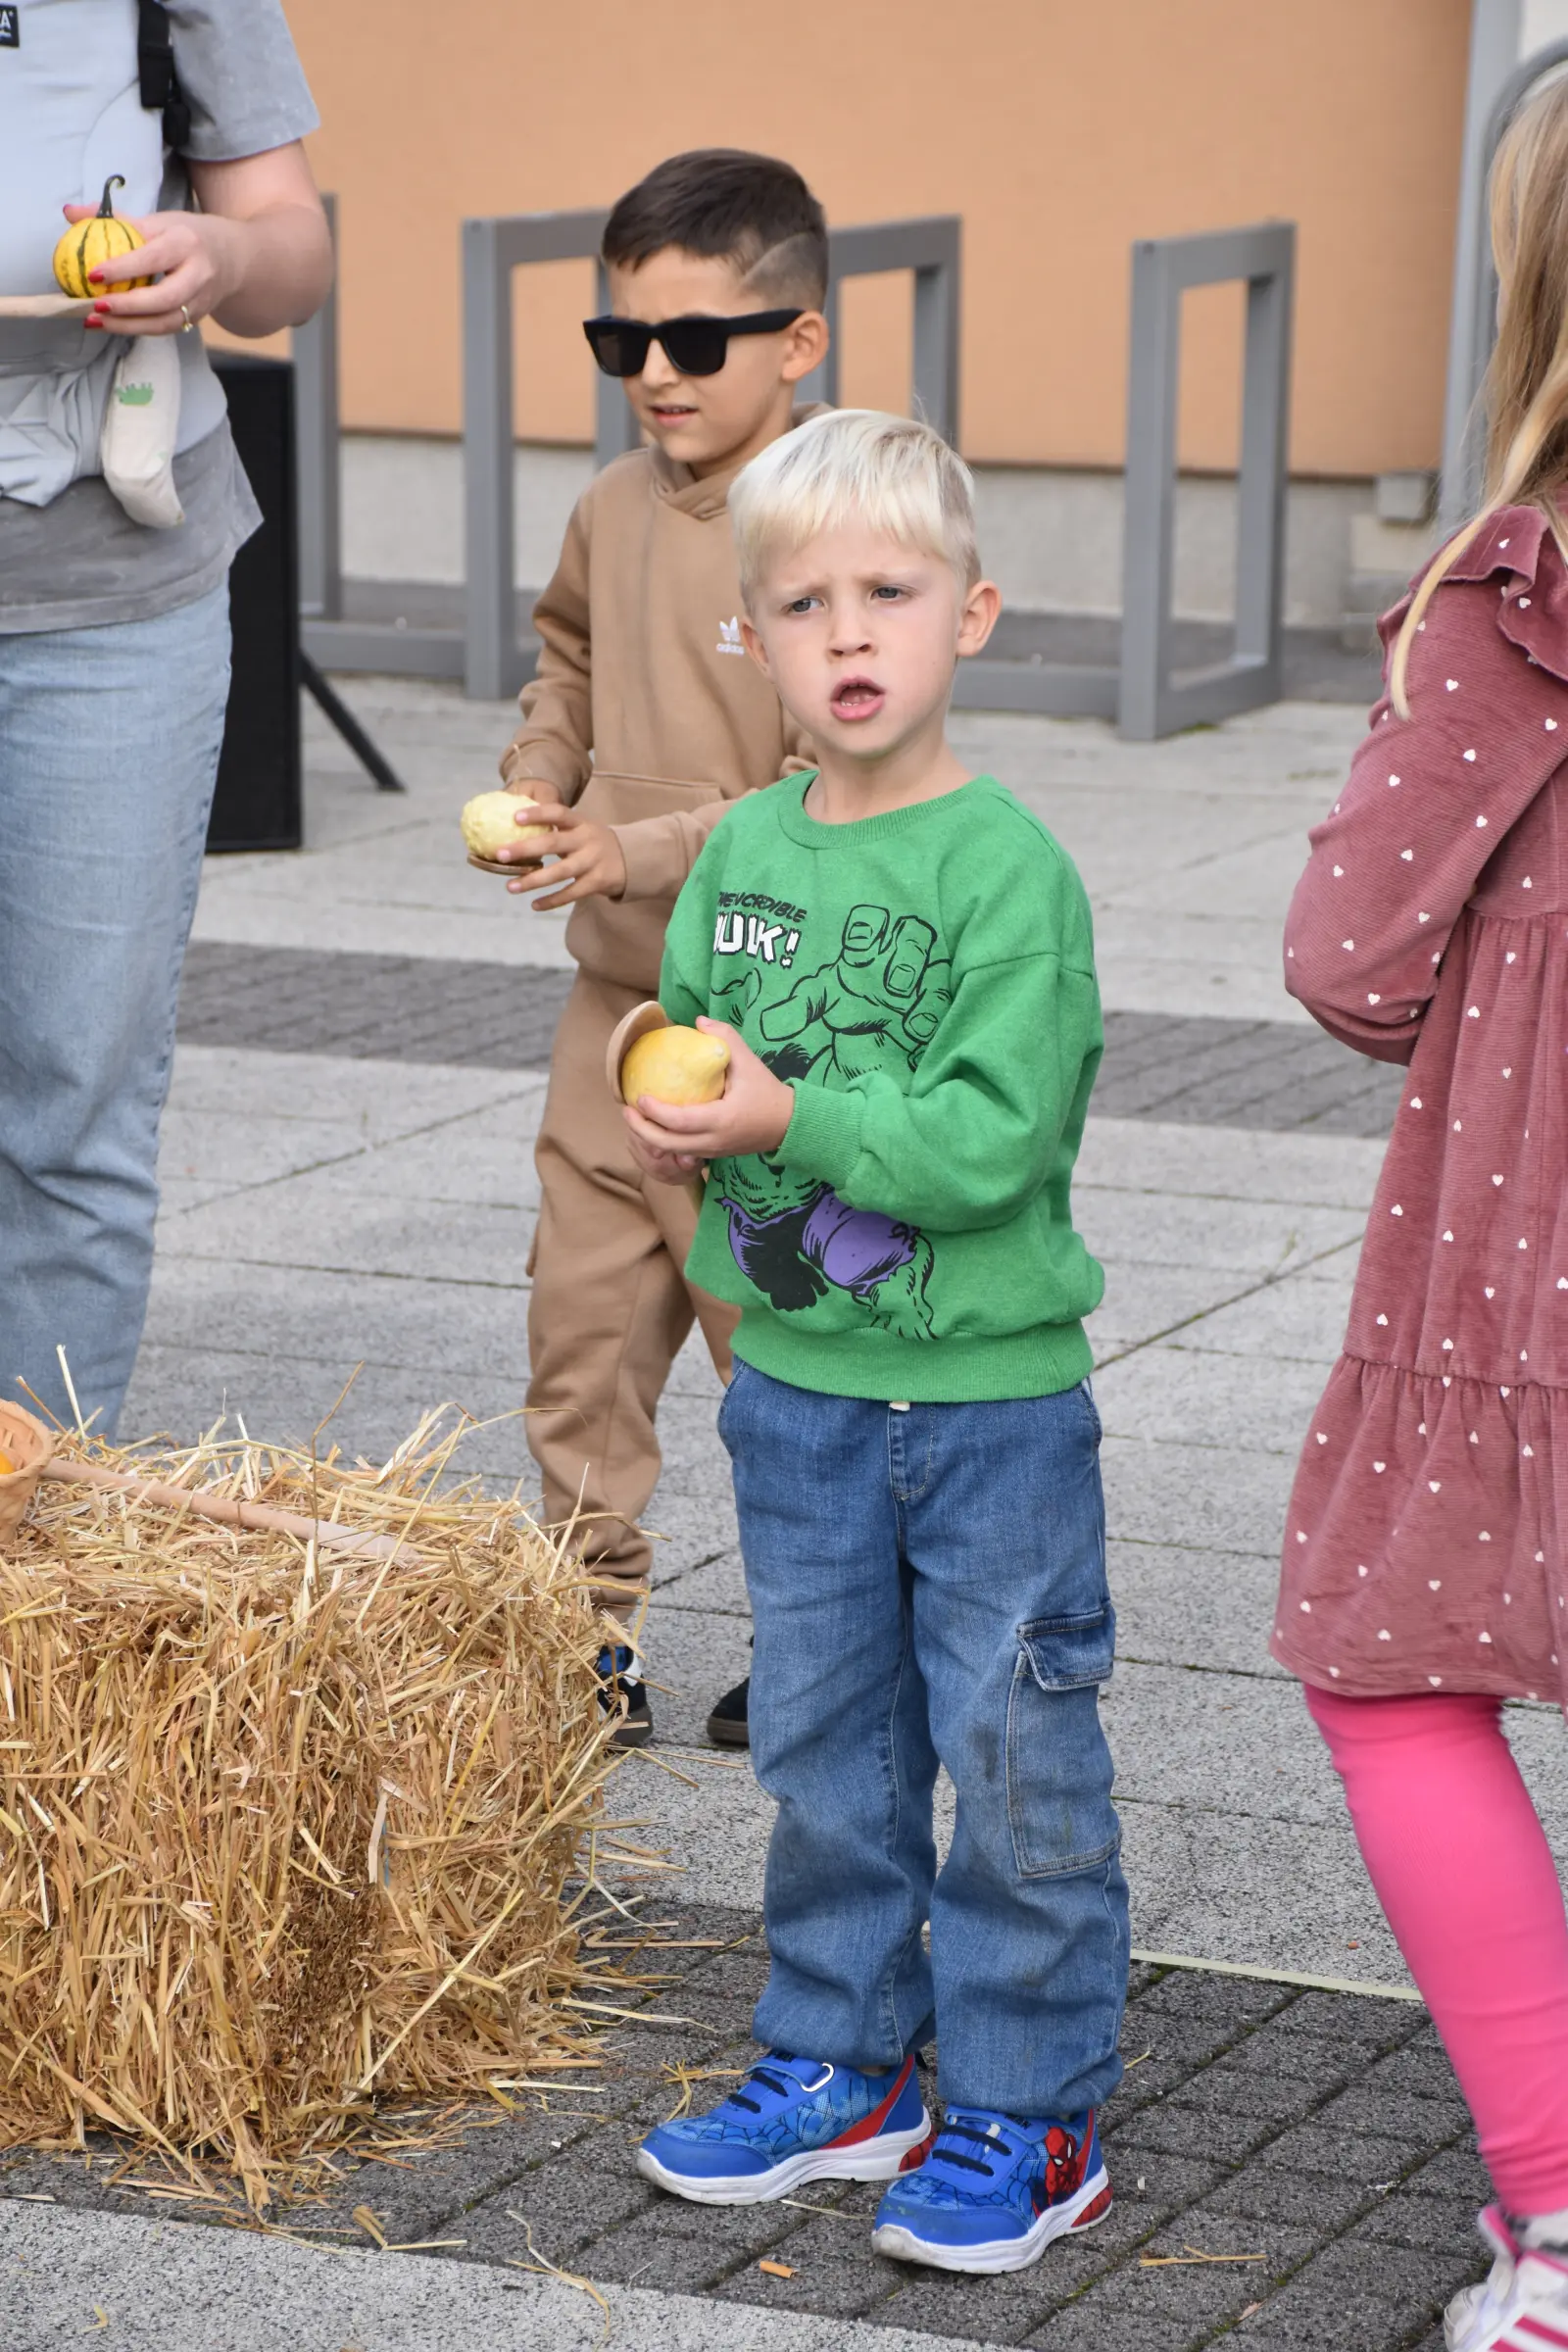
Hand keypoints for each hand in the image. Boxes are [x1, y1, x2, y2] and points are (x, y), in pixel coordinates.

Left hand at [76, 208, 245, 337]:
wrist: (232, 258)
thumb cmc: (184, 235)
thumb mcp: (156, 221)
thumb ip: (114, 219)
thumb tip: (69, 213)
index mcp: (185, 243)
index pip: (152, 258)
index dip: (123, 268)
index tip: (93, 274)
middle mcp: (198, 274)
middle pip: (164, 298)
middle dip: (128, 306)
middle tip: (96, 307)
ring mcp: (200, 301)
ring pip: (166, 322)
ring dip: (129, 325)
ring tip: (95, 322)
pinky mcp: (196, 318)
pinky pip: (165, 328)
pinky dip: (137, 329)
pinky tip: (112, 325)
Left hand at [499, 798, 627, 909]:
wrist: (632, 859)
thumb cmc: (593, 842)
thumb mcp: (581, 829)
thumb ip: (556, 830)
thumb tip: (513, 829)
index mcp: (580, 823)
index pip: (558, 813)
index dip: (537, 814)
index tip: (514, 817)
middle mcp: (587, 840)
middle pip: (554, 843)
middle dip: (525, 849)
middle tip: (500, 854)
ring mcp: (593, 862)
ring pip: (559, 873)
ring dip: (533, 881)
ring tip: (510, 887)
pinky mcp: (597, 882)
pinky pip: (571, 893)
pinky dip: (552, 901)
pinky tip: (534, 905)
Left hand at [623, 1020, 794, 1166]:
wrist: (787, 1125)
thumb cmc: (767, 1092)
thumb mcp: (749, 1062)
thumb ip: (725, 1037)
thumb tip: (698, 1021)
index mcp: (722, 1119)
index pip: (680, 1121)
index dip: (656, 1112)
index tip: (640, 1097)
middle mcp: (713, 1141)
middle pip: (667, 1144)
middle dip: (641, 1130)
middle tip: (626, 1110)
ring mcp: (712, 1152)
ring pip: (671, 1152)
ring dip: (649, 1137)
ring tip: (634, 1118)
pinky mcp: (712, 1156)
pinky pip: (680, 1153)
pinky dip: (663, 1142)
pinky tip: (653, 1127)